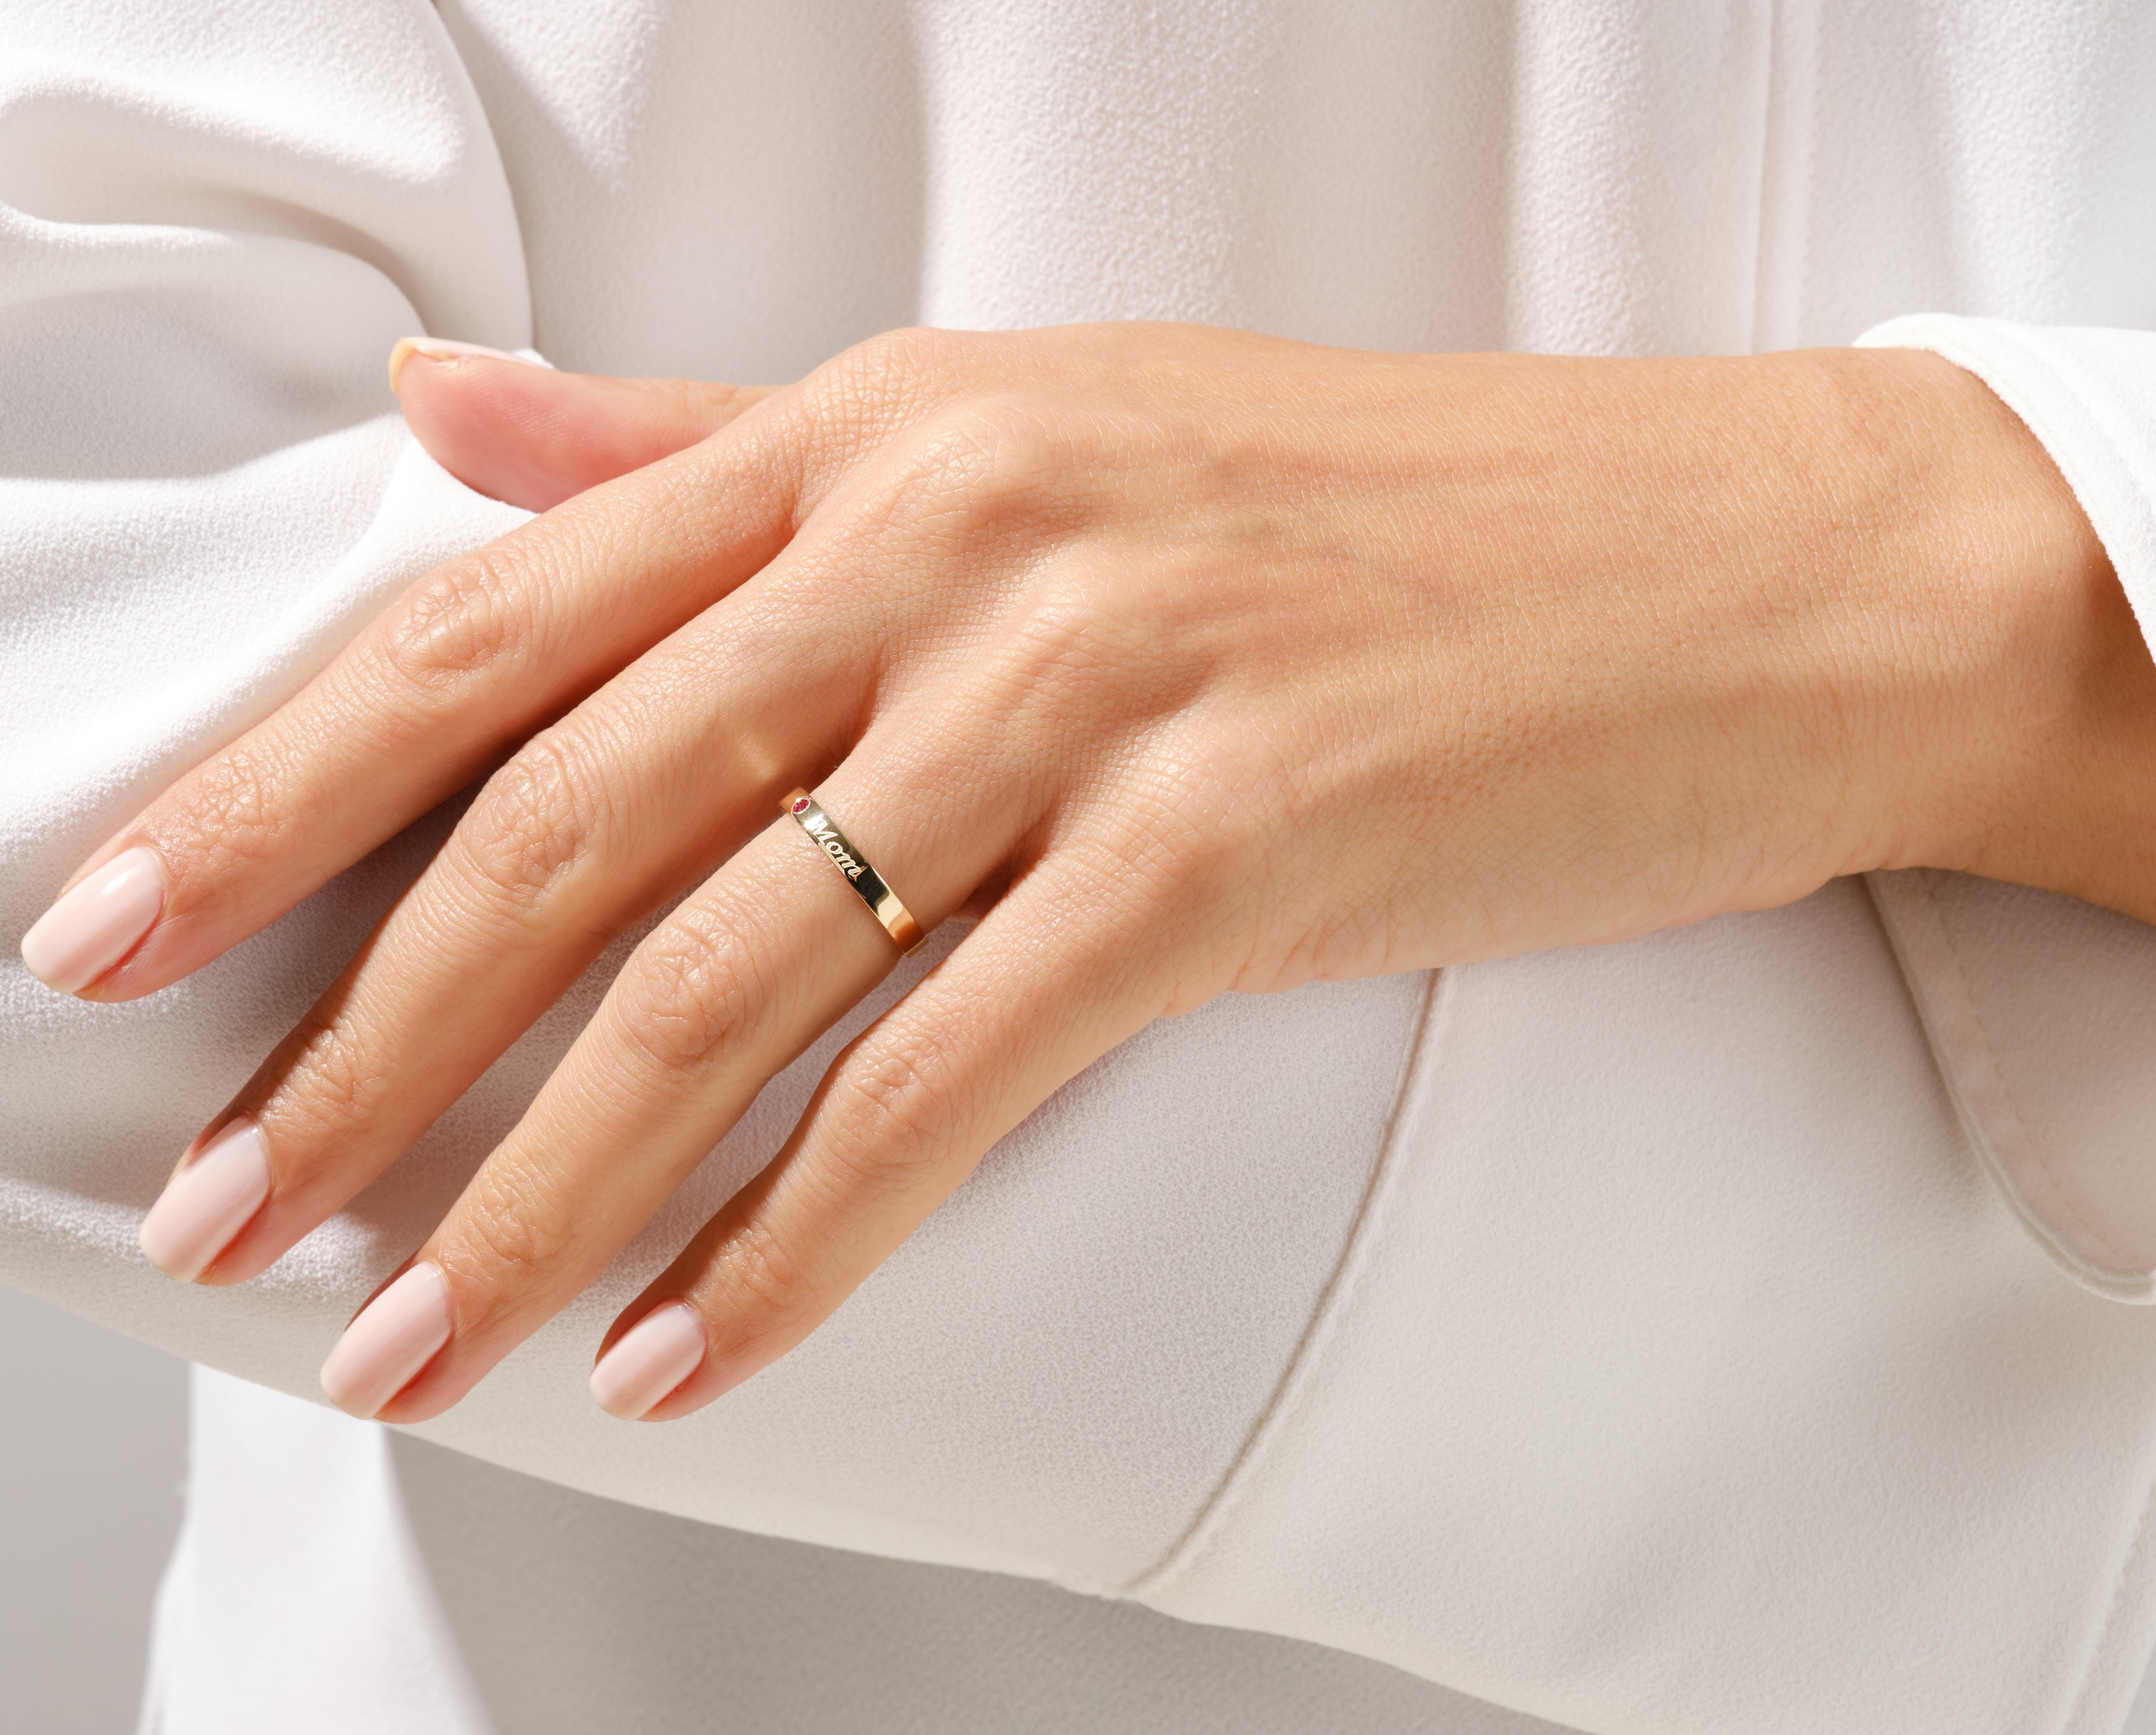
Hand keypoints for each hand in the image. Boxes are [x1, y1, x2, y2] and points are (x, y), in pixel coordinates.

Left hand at [18, 324, 2155, 1422]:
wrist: (1740, 565)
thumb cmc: (1397, 513)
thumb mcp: (1035, 428)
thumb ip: (719, 446)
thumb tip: (447, 431)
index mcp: (889, 431)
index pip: (494, 619)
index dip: (273, 790)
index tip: (105, 937)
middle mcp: (960, 540)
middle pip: (569, 819)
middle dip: (357, 1036)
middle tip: (214, 1204)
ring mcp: (1097, 694)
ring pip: (729, 977)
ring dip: (540, 1184)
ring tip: (403, 1332)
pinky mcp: (1232, 852)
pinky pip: (946, 1081)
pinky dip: (802, 1238)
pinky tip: (695, 1352)